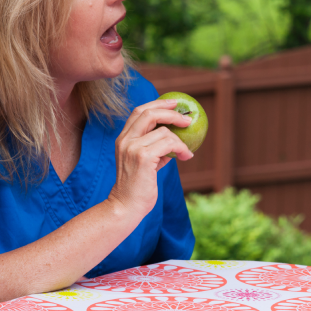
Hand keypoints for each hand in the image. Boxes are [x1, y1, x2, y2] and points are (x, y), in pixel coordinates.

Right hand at [109, 99, 193, 215]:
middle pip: (149, 113)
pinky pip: (169, 144)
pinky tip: (186, 157)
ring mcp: (133, 148)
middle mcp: (125, 140)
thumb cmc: (138, 187)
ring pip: (164, 131)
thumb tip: (175, 139)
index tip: (174, 103)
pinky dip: (181, 148)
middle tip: (187, 119)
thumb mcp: (145, 162)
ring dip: (181, 141)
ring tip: (186, 152)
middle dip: (171, 112)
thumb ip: (155, 148)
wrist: (126, 206)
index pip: (138, 112)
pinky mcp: (143, 157)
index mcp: (123, 139)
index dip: (157, 103)